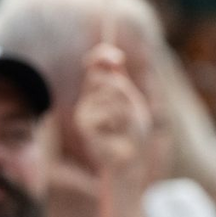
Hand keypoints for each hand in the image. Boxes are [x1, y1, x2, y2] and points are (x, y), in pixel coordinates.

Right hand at [74, 45, 152, 179]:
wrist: (130, 161)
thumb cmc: (132, 134)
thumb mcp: (131, 103)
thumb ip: (120, 80)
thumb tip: (113, 55)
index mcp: (98, 92)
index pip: (93, 65)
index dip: (101, 56)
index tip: (117, 58)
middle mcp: (87, 99)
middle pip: (103, 77)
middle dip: (124, 91)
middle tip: (130, 111)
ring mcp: (83, 111)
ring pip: (110, 93)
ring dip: (126, 109)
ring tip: (125, 126)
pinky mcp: (84, 124)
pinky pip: (110, 111)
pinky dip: (122, 121)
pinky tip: (117, 134)